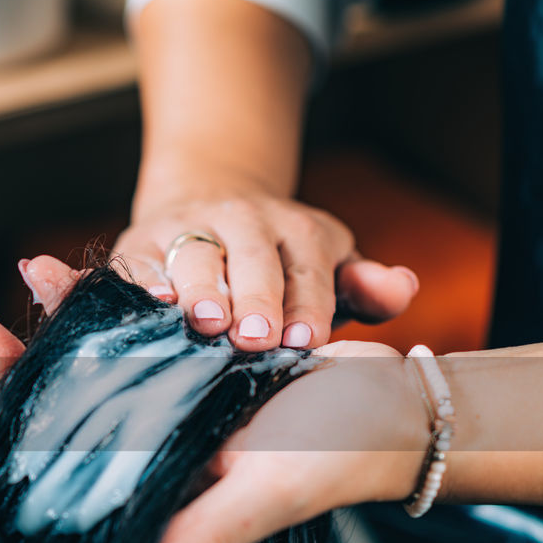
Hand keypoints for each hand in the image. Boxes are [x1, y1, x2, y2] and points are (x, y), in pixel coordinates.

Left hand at [0, 257, 427, 542]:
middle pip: (69, 400)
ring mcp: (172, 395)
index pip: (67, 451)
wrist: (392, 407)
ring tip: (28, 269)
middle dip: (17, 360)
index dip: (18, 413)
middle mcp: (153, 440)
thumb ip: (205, 535)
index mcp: (155, 479)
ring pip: (102, 353)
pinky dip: (122, 298)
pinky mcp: (198, 357)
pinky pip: (146, 325)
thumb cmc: (334, 455)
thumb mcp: (267, 491)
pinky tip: (95, 270)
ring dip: (67, 311)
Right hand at [114, 178, 420, 351]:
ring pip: (195, 256)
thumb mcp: (329, 267)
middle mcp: (244, 221)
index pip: (308, 269)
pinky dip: (144, 280)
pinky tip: (152, 301)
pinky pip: (140, 261)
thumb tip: (402, 287)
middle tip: (257, 337)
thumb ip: (367, 286)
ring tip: (206, 321)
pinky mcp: (141, 240)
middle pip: (253, 258)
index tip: (306, 340)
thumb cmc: (279, 263)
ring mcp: (189, 227)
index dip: (308, 304)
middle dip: (256, 297)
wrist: (206, 201)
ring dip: (200, 288)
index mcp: (299, 230)